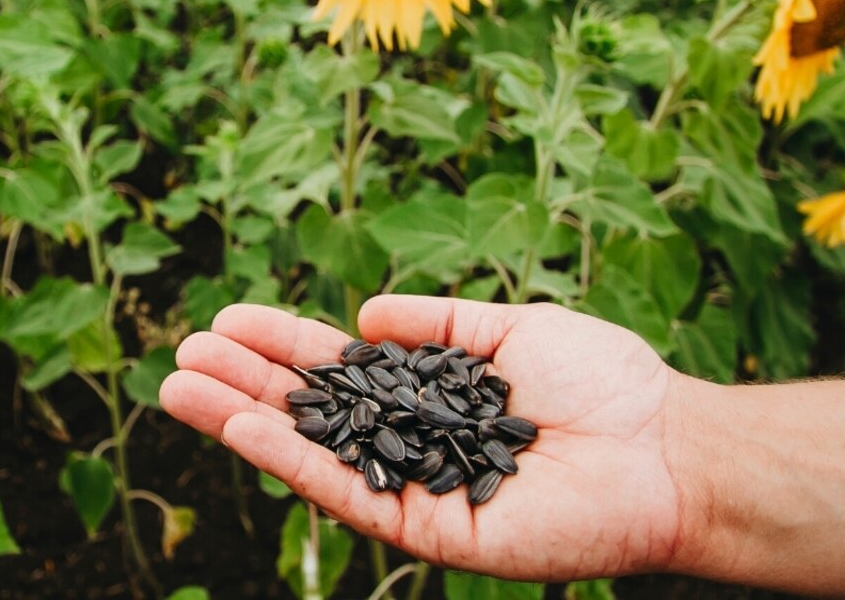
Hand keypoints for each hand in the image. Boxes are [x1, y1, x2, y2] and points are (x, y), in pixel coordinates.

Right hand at [160, 295, 691, 581]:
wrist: (665, 448)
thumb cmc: (603, 384)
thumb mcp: (509, 329)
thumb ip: (437, 323)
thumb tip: (361, 315)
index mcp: (429, 398)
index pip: (339, 371)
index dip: (283, 345)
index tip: (228, 320)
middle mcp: (410, 445)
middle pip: (310, 411)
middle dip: (244, 382)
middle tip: (181, 352)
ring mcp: (413, 490)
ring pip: (311, 453)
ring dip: (241, 420)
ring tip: (178, 384)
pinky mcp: (425, 530)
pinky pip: (345, 491)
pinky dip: (289, 458)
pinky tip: (240, 426)